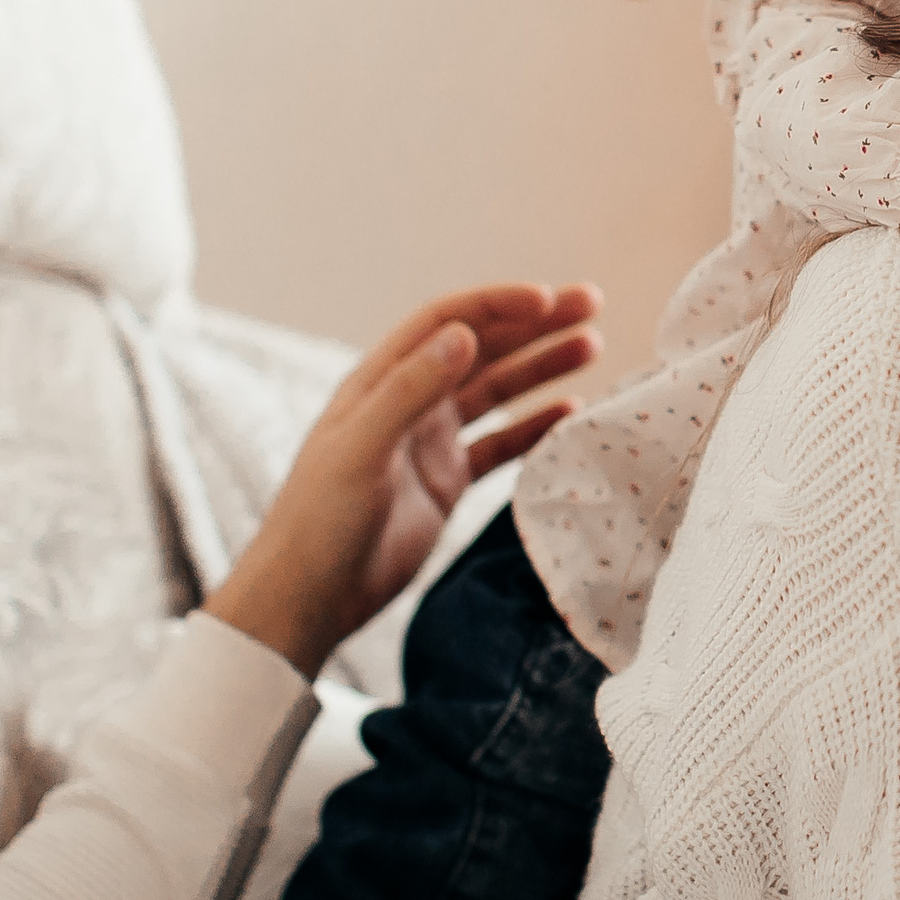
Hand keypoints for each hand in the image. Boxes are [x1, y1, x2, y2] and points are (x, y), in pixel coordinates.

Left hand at [205, 282, 601, 675]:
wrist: (308, 598)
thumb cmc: (318, 521)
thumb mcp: (360, 450)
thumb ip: (410, 390)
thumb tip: (464, 333)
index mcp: (380, 381)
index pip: (447, 322)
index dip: (498, 305)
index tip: (548, 301)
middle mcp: (409, 403)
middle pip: (481, 348)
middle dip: (535, 325)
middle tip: (590, 306)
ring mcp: (430, 443)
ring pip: (497, 391)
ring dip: (542, 368)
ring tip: (592, 347)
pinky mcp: (446, 482)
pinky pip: (500, 444)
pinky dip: (534, 427)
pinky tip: (569, 414)